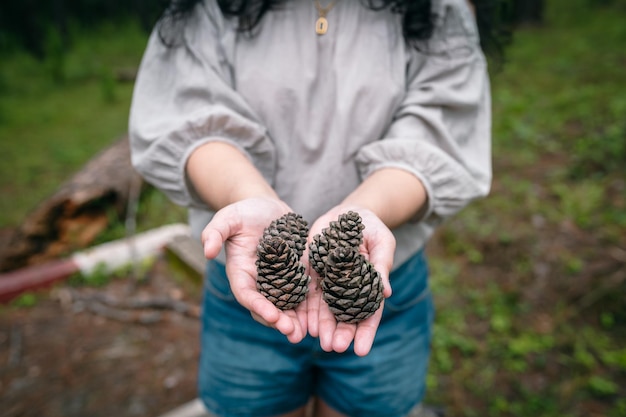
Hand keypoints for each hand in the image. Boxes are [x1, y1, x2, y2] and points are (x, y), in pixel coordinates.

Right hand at [201, 197, 306, 343]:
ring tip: (305, 333)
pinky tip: (320, 318)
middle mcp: (260, 281)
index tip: (272, 315)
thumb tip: (207, 252)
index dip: (258, 306)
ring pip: (286, 306)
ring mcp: (280, 280)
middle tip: (291, 331)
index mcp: (241, 271)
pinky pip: (303, 294)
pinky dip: (309, 308)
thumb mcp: (228, 217)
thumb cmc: (244, 212)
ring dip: (294, 321)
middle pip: (267, 306)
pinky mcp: (297, 274)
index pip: (247, 294)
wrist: (267, 208)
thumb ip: (215, 232)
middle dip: (278, 321)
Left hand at [306, 206, 394, 355]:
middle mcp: (347, 289)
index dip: (365, 332)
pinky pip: (305, 292)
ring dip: (321, 327)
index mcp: (368, 285)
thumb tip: (387, 292)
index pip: (368, 313)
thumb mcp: (382, 241)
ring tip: (318, 342)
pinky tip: (300, 322)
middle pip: (344, 316)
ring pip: (324, 309)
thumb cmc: (371, 227)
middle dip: (341, 333)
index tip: (361, 350)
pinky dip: (304, 308)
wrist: (347, 212)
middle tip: (335, 348)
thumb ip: (381, 264)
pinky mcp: (310, 271)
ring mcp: (328, 282)